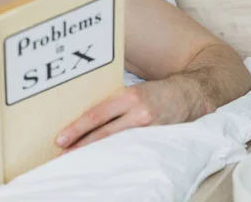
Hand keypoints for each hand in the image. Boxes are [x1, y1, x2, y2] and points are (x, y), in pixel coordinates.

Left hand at [54, 78, 192, 153]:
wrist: (189, 95)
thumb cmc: (152, 92)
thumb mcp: (129, 90)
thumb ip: (110, 102)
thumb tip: (82, 115)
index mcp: (128, 96)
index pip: (96, 115)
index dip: (77, 129)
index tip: (61, 138)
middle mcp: (138, 113)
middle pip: (104, 134)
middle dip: (81, 145)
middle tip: (62, 153)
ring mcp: (150, 129)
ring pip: (116, 144)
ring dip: (95, 153)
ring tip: (77, 158)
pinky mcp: (157, 140)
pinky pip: (131, 150)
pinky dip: (115, 155)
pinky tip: (103, 160)